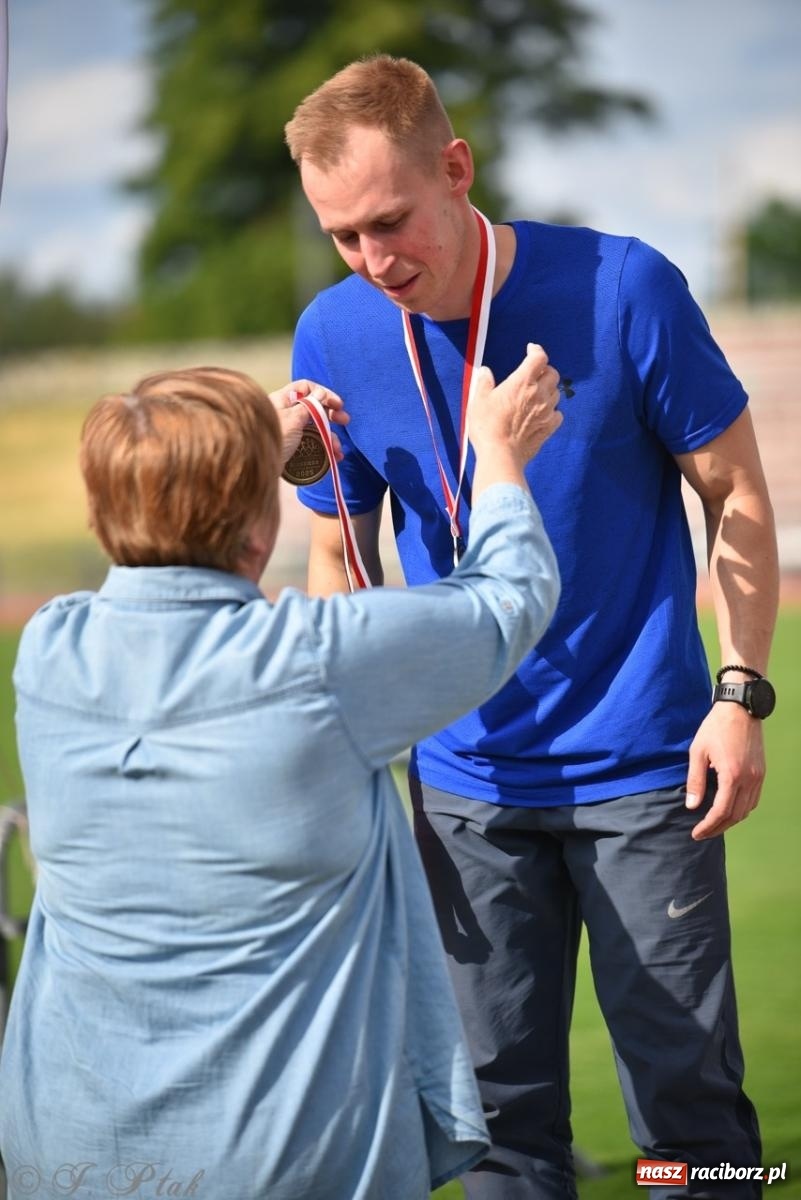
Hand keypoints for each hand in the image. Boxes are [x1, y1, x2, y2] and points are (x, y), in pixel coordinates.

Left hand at [268, 380, 348, 466]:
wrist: (257, 467)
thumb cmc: (273, 438)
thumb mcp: (293, 419)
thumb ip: (310, 406)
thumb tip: (321, 392)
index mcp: (283, 400)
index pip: (306, 388)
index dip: (323, 393)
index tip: (338, 404)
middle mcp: (286, 413)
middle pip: (313, 408)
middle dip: (331, 415)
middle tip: (345, 421)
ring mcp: (290, 431)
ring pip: (315, 429)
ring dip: (330, 437)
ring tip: (338, 449)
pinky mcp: (292, 447)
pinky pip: (311, 444)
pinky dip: (323, 449)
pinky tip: (333, 457)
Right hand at [468, 343, 562, 467]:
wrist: (500, 455)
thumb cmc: (487, 427)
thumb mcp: (478, 401)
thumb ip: (483, 383)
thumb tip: (485, 371)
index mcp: (522, 382)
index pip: (539, 358)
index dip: (536, 350)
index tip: (531, 350)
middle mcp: (539, 394)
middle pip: (553, 374)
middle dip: (545, 370)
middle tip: (535, 373)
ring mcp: (546, 412)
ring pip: (557, 394)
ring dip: (549, 390)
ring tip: (538, 394)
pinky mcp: (548, 428)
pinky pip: (558, 415)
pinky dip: (553, 411)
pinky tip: (544, 414)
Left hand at [685, 702, 765, 838]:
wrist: (740, 709)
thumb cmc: (715, 727)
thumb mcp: (698, 752)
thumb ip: (695, 780)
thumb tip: (692, 806)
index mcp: (731, 775)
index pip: (721, 812)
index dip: (708, 826)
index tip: (696, 833)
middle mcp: (748, 779)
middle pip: (735, 815)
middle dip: (718, 828)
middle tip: (702, 833)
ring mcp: (758, 776)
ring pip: (747, 810)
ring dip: (730, 821)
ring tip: (713, 825)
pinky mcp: (761, 772)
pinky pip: (753, 799)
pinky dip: (741, 810)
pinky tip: (729, 810)